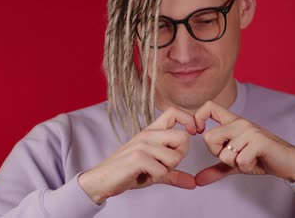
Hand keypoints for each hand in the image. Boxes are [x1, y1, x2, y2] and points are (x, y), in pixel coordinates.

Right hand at [79, 107, 196, 203]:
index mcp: (152, 131)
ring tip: (151, 171)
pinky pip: (163, 171)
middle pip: (183, 137)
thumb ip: (174, 174)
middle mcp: (148, 134)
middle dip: (181, 155)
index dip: (189, 120)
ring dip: (167, 170)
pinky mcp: (138, 157)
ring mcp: (142, 144)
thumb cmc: (127, 172)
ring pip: (175, 157)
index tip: (193, 133)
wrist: (101, 180)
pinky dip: (157, 178)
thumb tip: (193, 183)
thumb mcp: (154, 170)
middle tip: (166, 164)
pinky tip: (144, 176)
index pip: (174, 112)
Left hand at [194, 101, 294, 185]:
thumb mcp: (235, 163)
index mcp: (232, 122)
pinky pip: (239, 160)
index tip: (199, 132)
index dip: (197, 118)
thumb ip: (216, 169)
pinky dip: (246, 167)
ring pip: (223, 153)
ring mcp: (249, 130)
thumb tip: (197, 180)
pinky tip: (256, 161)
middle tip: (234, 156)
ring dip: (235, 163)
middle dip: (217, 154)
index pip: (209, 107)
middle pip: (208, 137)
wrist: (288, 162)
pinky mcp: (259, 141)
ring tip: (249, 158)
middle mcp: (239, 123)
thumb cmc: (261, 158)